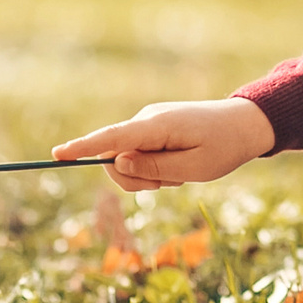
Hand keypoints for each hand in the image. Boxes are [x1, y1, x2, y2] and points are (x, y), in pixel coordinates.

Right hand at [54, 98, 273, 191]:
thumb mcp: (193, 167)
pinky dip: (154, 168)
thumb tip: (115, 163)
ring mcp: (148, 123)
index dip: (83, 147)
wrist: (245, 124)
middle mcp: (147, 119)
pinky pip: (138, 155)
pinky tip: (178, 166)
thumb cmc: (223, 147)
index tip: (57, 154)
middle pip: (114, 157)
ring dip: (148, 175)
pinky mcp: (152, 129)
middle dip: (133, 179)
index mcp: (156, 126)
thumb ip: (153, 168)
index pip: (111, 137)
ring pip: (126, 160)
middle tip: (171, 182)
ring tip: (181, 171)